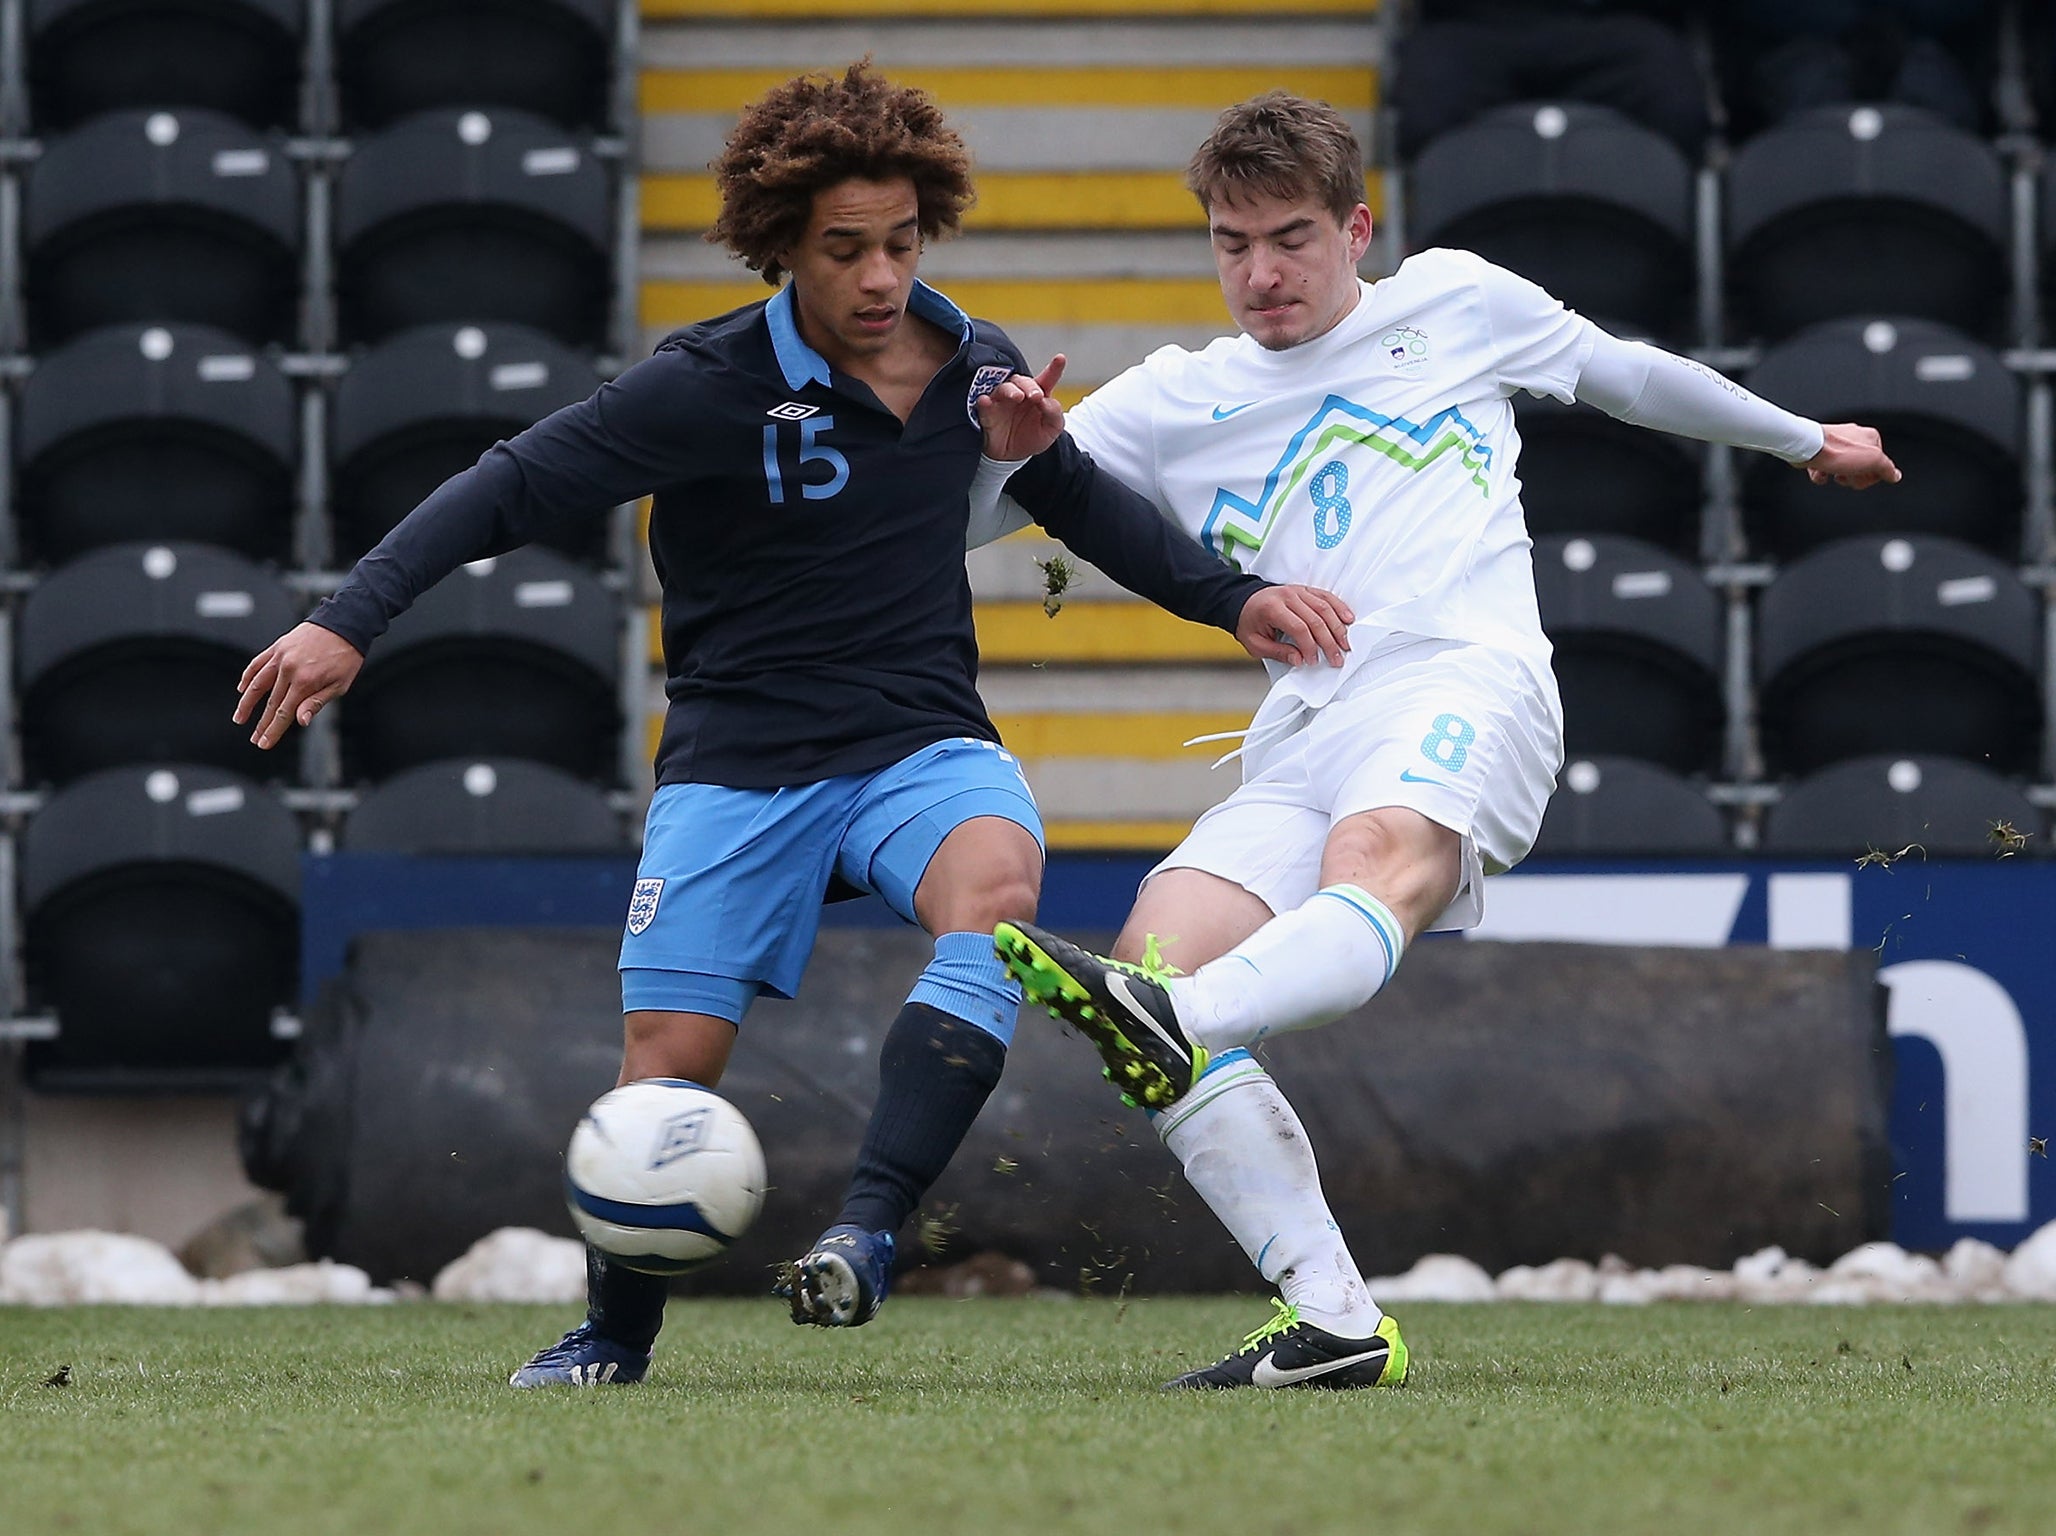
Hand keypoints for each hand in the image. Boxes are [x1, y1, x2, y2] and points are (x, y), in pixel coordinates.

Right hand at [234, 621, 363, 748]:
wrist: (344, 624)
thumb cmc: (346, 656)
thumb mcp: (340, 684)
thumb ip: (317, 703)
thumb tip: (300, 721)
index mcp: (306, 682)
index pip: (284, 713)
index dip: (273, 730)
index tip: (264, 744)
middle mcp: (289, 669)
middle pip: (270, 703)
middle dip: (262, 724)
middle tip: (255, 739)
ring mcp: (280, 656)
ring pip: (256, 684)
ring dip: (246, 703)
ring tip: (239, 718)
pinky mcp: (278, 646)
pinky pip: (257, 664)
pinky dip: (247, 677)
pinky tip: (242, 689)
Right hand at [975, 354, 1066, 460]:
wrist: (1011, 457)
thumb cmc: (1032, 437)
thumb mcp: (1051, 429)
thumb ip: (1054, 414)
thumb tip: (1046, 401)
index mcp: (1038, 395)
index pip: (1047, 379)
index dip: (1054, 368)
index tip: (1060, 358)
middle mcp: (1019, 393)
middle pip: (1023, 381)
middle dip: (1030, 386)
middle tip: (1037, 396)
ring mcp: (1002, 401)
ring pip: (1004, 388)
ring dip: (1011, 391)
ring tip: (1017, 397)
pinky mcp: (987, 412)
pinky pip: (984, 404)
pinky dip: (984, 401)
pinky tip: (986, 401)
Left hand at [1235, 585, 1354, 667]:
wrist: (1243, 601)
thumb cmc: (1248, 622)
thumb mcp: (1255, 643)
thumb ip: (1277, 652)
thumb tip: (1299, 660)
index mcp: (1272, 608)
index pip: (1299, 628)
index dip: (1309, 646)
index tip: (1313, 660)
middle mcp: (1287, 596)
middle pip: (1316, 619)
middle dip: (1329, 642)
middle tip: (1337, 658)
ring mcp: (1298, 591)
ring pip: (1325, 607)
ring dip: (1338, 627)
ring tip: (1346, 644)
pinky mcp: (1305, 590)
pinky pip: (1326, 596)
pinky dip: (1339, 608)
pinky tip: (1348, 619)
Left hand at [1805, 423, 1900, 488]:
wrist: (1808, 448)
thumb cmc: (1838, 452)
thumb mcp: (1872, 461)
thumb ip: (1886, 468)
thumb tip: (1895, 475)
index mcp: (1870, 436)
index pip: (1879, 462)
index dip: (1872, 475)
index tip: (1864, 478)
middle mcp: (1853, 437)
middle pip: (1860, 467)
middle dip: (1854, 476)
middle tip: (1847, 476)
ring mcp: (1835, 443)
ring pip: (1842, 468)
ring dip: (1838, 476)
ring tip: (1834, 475)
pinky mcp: (1819, 450)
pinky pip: (1824, 468)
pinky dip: (1821, 475)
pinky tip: (1820, 474)